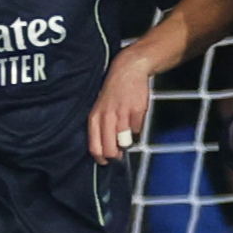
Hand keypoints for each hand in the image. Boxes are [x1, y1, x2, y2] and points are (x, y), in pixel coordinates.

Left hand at [88, 40, 157, 162]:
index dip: (100, 158)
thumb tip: (108, 148)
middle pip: (110, 149)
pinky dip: (137, 127)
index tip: (105, 162)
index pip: (95, 146)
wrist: (128, 70)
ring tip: (126, 131)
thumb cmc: (113, 91)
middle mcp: (107, 118)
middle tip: (119, 154)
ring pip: (125, 141)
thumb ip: (101, 127)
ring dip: (127, 141)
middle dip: (115, 155)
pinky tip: (134, 116)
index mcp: (95, 117)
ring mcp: (123, 115)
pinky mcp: (137, 112)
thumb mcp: (100, 108)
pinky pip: (137, 129)